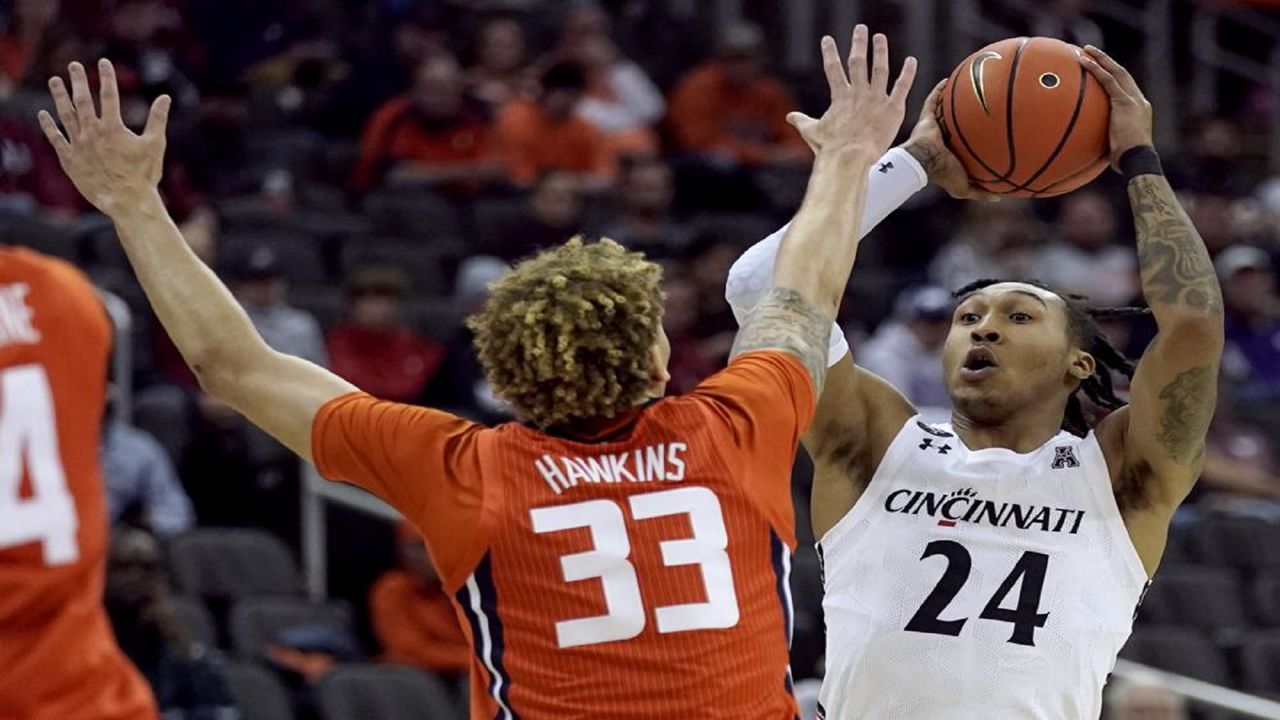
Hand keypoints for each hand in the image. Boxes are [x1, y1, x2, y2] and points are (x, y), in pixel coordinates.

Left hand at [37, 59, 171, 216]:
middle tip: (74, 66)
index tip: (103, 62)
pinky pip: (56, 138)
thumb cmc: (144, 175)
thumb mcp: (155, 145)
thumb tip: (165, 97)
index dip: (107, 77)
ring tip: (54, 81)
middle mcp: (92, 132)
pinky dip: (48, 125)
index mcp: (113, 127)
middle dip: (78, 81)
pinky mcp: (69, 159)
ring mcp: (78, 145)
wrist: (126, 201)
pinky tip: (43, 114)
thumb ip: (158, 119)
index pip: (109, 95)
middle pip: (82, 100)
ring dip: (59, 96)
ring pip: (65, 115)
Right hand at [785, 26, 916, 158]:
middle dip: (858, 43)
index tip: (827, 39)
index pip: (833, 69)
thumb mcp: (812, 132)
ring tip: (880, 38)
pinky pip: (902, 87)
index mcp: (839, 97)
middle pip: (858, 62)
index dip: (829, 52)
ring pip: (880, 69)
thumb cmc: (829, 148)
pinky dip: (907, 73)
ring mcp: (876, 99)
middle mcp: (858, 93)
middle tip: (860, 29)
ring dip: (880, 52)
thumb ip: (802, 121)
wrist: (849, 158)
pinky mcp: (892, 109)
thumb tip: (790, 117)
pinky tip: (911, 61)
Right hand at [901, 80, 997, 199]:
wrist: (924, 161)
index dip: (976, 137)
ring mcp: (935, 127)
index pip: (967, 143)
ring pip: (946, 110)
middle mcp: (944, 138)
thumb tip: (1000, 196)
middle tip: (986, 103)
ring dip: (954, 99)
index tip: (993, 129)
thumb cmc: (943, 173)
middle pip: (958, 124)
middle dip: (968, 115)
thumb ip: (981, 192)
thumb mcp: (964, 189)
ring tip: (970, 85)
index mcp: (952, 153)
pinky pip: (932, 100)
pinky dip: (938, 90)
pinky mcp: (926, 118)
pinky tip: (948, 79)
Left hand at [1079, 45, 1153, 167]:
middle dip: (1107, 61)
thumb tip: (1088, 147)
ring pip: (1116, 72)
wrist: (1137, 159)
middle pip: (1122, 74)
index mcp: (1139, 109)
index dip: (1114, 76)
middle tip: (1091, 52)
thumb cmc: (1125, 161)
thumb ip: (1106, 139)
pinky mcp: (1125, 102)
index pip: (1126, 87)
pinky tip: (1083, 62)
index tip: (1101, 69)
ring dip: (1100, 59)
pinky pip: (1107, 80)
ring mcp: (1133, 100)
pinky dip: (1095, 69)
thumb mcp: (1115, 146)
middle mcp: (1139, 101)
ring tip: (1085, 50)